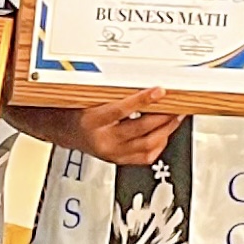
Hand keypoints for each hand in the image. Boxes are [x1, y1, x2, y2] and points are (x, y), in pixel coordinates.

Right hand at [71, 93, 185, 167]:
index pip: (121, 110)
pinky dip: (159, 144)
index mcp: (93, 121)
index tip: (159, 91)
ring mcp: (113, 153)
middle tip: (176, 106)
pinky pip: (146, 157)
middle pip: (140, 129)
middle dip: (163, 117)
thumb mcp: (90, 99)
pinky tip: (164, 133)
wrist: (66, 132)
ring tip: (176, 118)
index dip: (143, 100)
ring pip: (147, 145)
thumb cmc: (79, 112)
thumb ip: (113, 94)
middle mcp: (103, 140)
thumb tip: (142, 83)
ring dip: (166, 130)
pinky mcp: (119, 161)